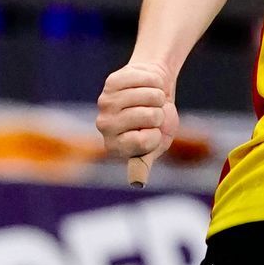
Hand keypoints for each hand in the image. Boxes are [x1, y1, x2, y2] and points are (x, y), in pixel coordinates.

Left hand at [98, 56, 177, 186]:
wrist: (156, 92)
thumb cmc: (158, 123)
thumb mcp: (156, 145)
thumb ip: (144, 162)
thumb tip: (136, 183)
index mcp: (115, 147)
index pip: (142, 142)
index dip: (155, 135)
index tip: (151, 134)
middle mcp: (104, 126)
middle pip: (147, 117)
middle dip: (158, 114)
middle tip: (151, 115)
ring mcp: (106, 102)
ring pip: (148, 97)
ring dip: (157, 97)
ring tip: (150, 100)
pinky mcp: (111, 82)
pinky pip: (145, 81)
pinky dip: (154, 82)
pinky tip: (146, 85)